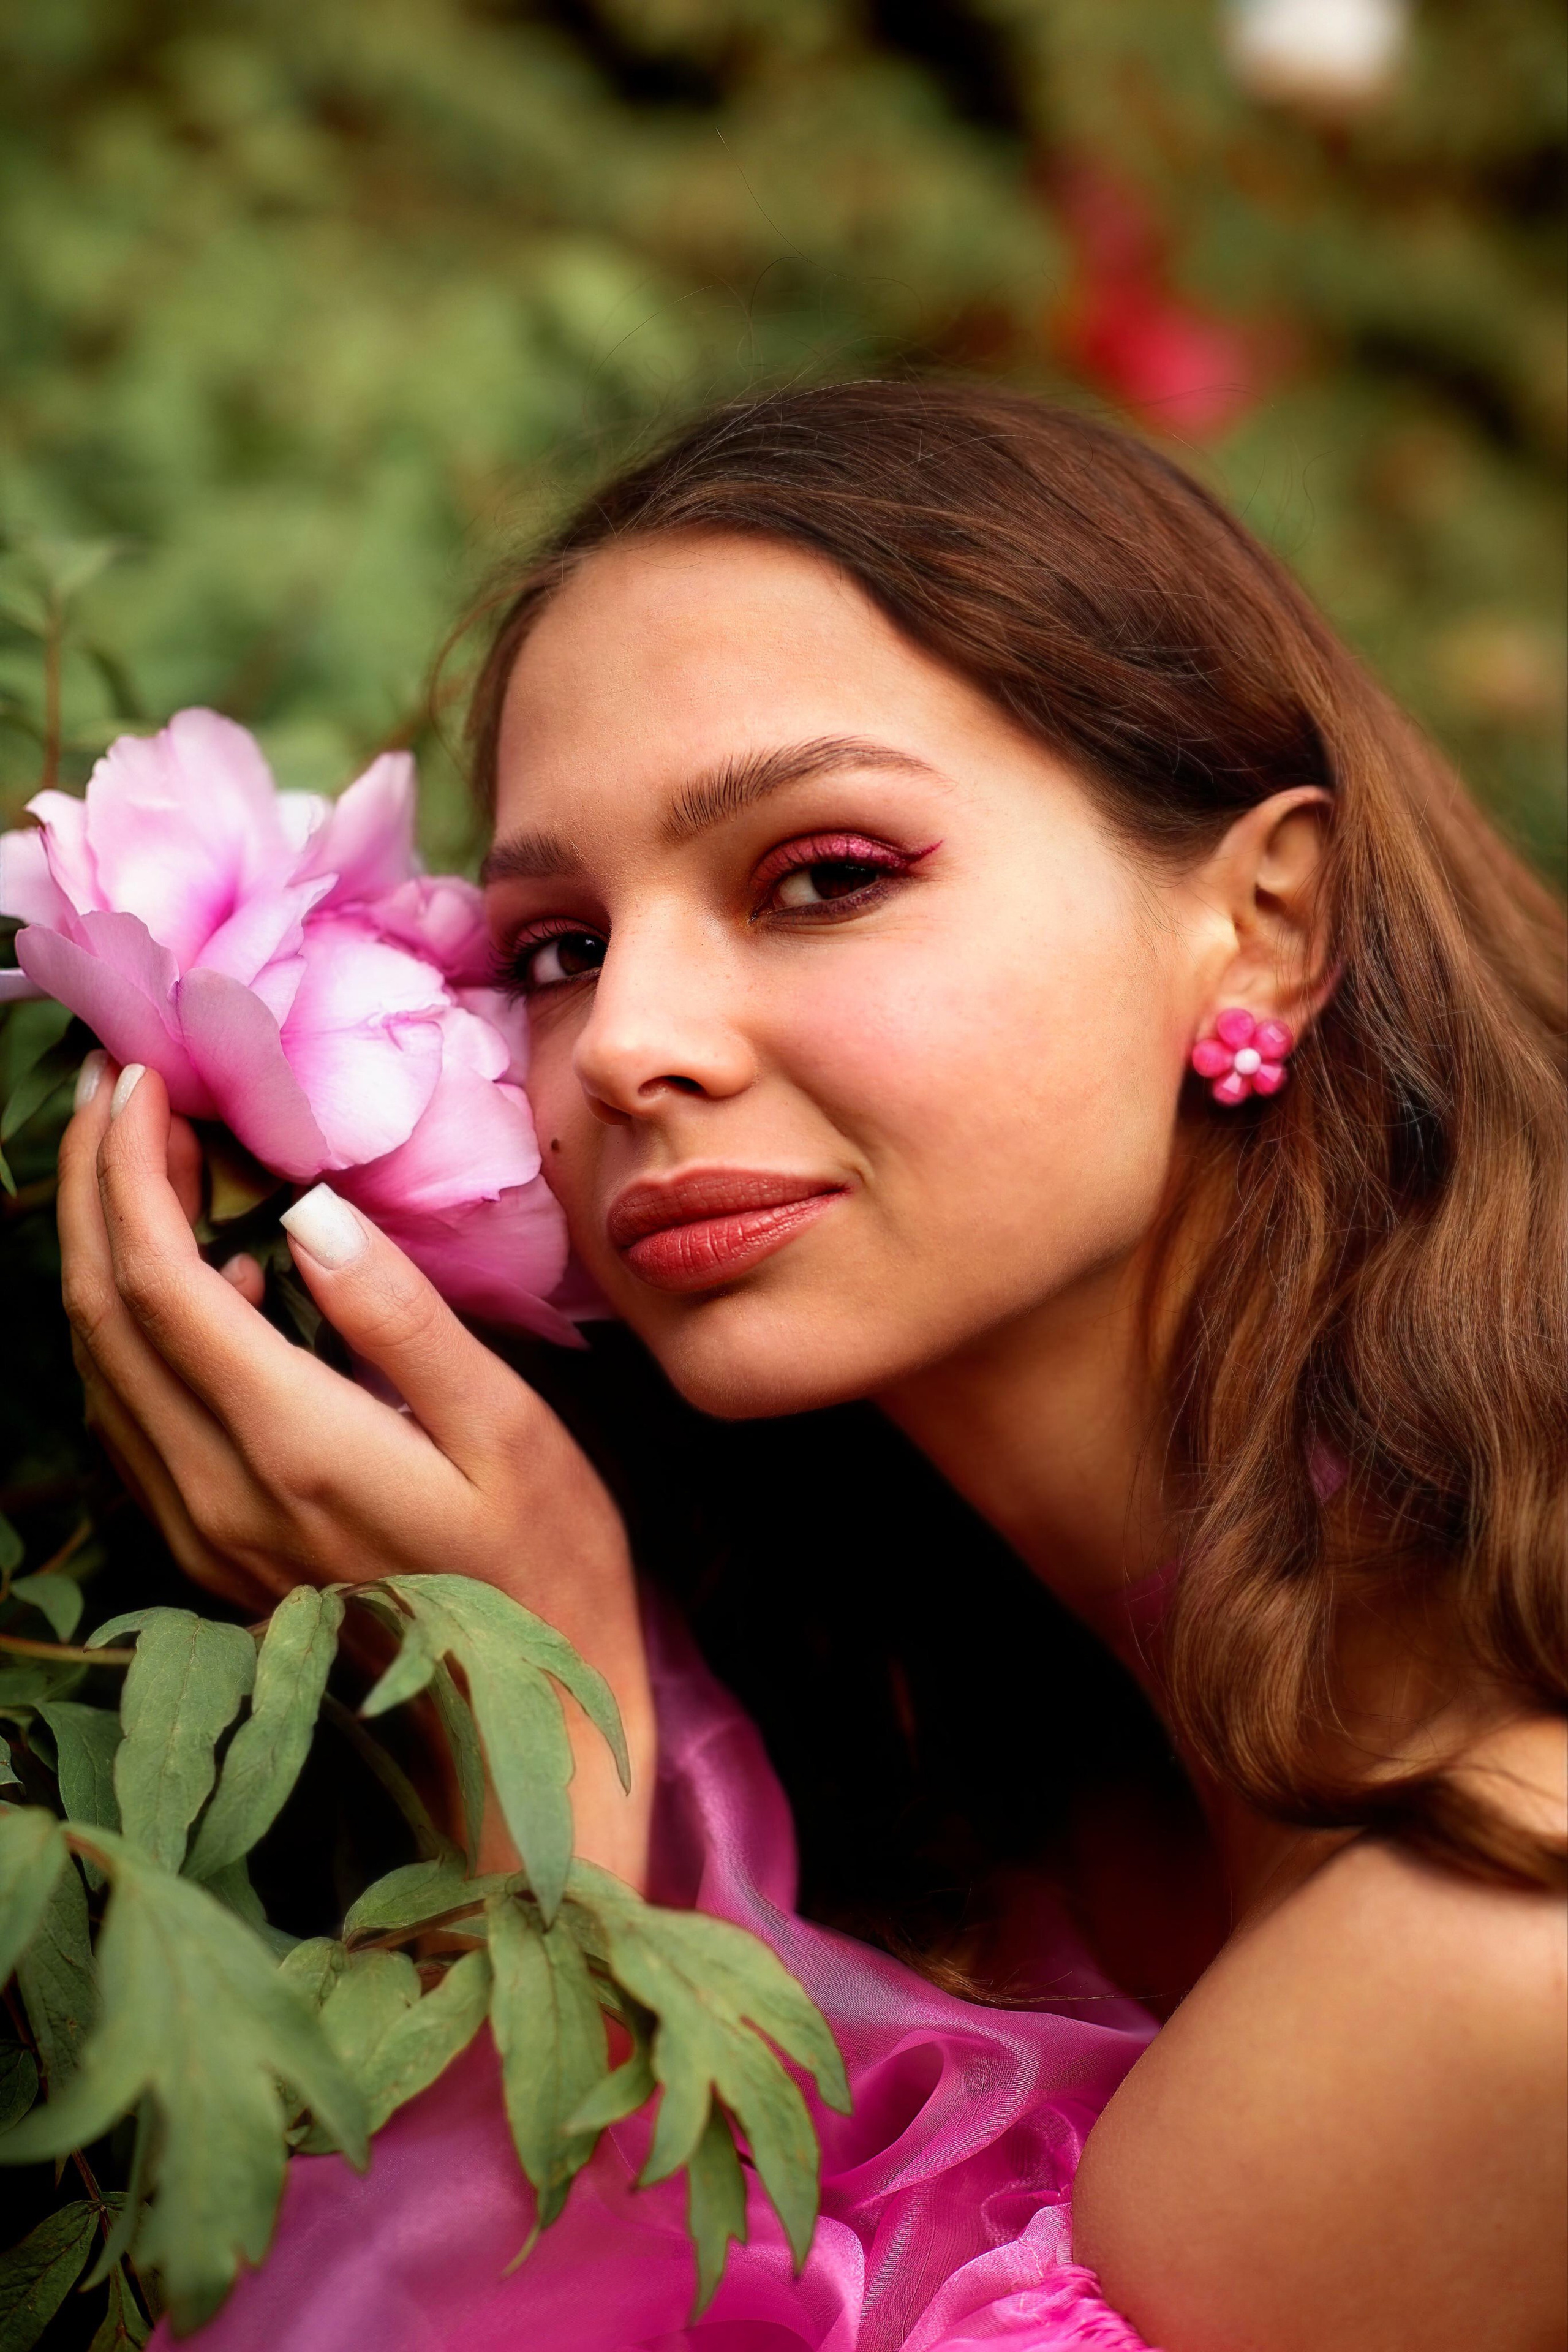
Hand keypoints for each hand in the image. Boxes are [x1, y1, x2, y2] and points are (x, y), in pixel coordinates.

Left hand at [58, 1054, 653, 1888]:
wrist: (520, 1740)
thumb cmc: (547, 1576)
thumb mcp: (511, 1435)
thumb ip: (402, 1323)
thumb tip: (307, 1214)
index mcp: (291, 1446)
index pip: (162, 1282)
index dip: (134, 1171)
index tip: (146, 1077)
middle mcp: (217, 1491)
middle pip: (106, 1315)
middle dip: (97, 1187)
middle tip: (121, 1088)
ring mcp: (202, 1530)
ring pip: (104, 1367)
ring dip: (104, 1251)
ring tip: (142, 1157)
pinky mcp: (211, 1550)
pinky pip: (133, 1418)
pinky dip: (136, 1328)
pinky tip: (197, 1278)